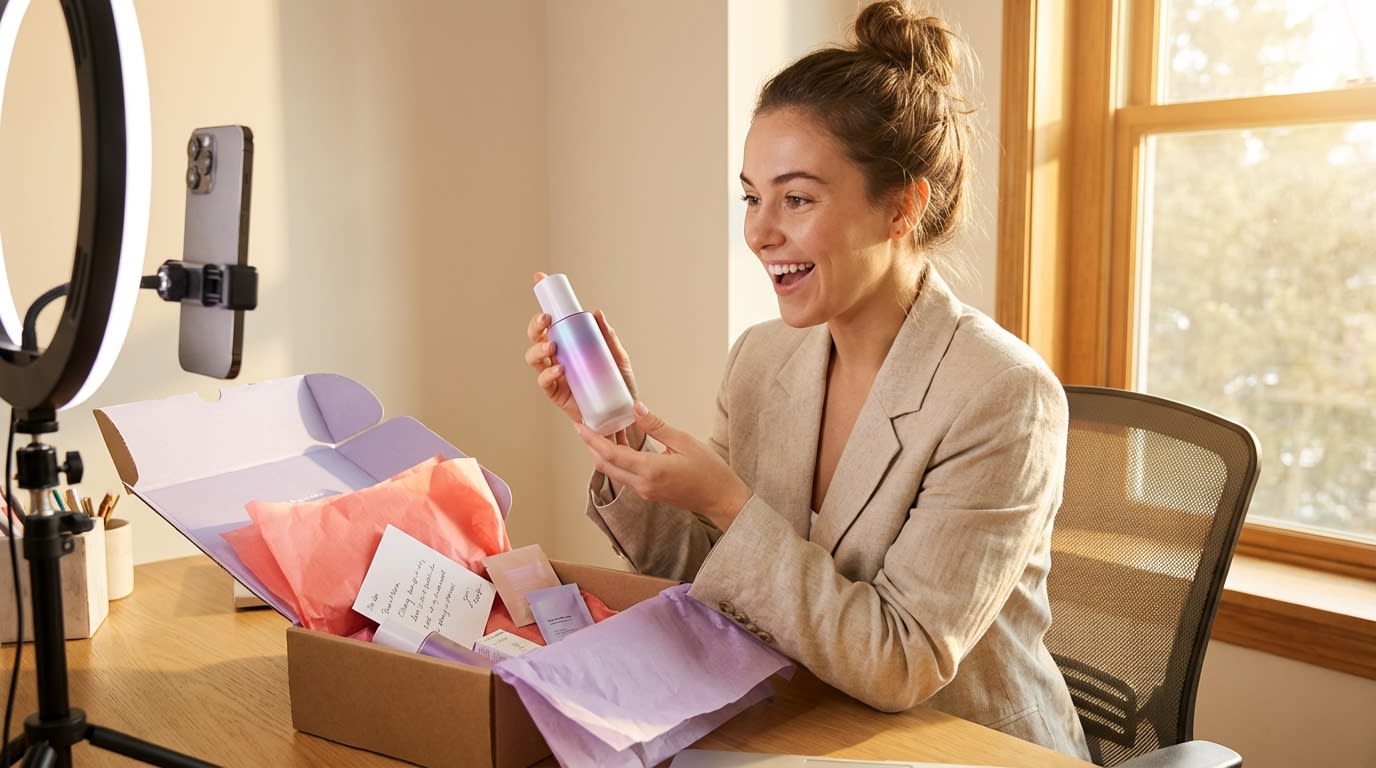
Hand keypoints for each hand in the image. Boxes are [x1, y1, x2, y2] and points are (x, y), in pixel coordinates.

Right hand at [524, 271, 639, 432]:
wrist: (623, 417)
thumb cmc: (619, 387)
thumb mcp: (618, 358)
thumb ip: (608, 338)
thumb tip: (598, 313)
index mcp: (571, 345)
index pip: (554, 321)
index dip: (545, 300)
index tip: (539, 278)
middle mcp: (559, 357)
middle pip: (537, 337)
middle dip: (535, 325)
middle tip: (546, 319)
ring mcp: (556, 375)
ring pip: (534, 357)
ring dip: (538, 348)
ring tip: (552, 345)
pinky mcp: (557, 394)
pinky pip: (544, 382)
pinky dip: (547, 373)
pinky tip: (559, 368)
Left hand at [574, 401, 752, 530]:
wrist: (722, 499)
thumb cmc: (710, 471)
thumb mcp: (684, 441)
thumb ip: (656, 425)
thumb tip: (636, 408)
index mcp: (650, 470)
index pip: (611, 454)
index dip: (592, 439)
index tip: (580, 426)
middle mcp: (643, 484)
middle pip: (605, 466)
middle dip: (591, 447)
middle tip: (584, 427)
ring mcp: (645, 491)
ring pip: (614, 473)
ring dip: (603, 454)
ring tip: (600, 433)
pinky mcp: (649, 493)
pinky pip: (625, 477)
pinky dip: (617, 461)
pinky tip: (620, 447)